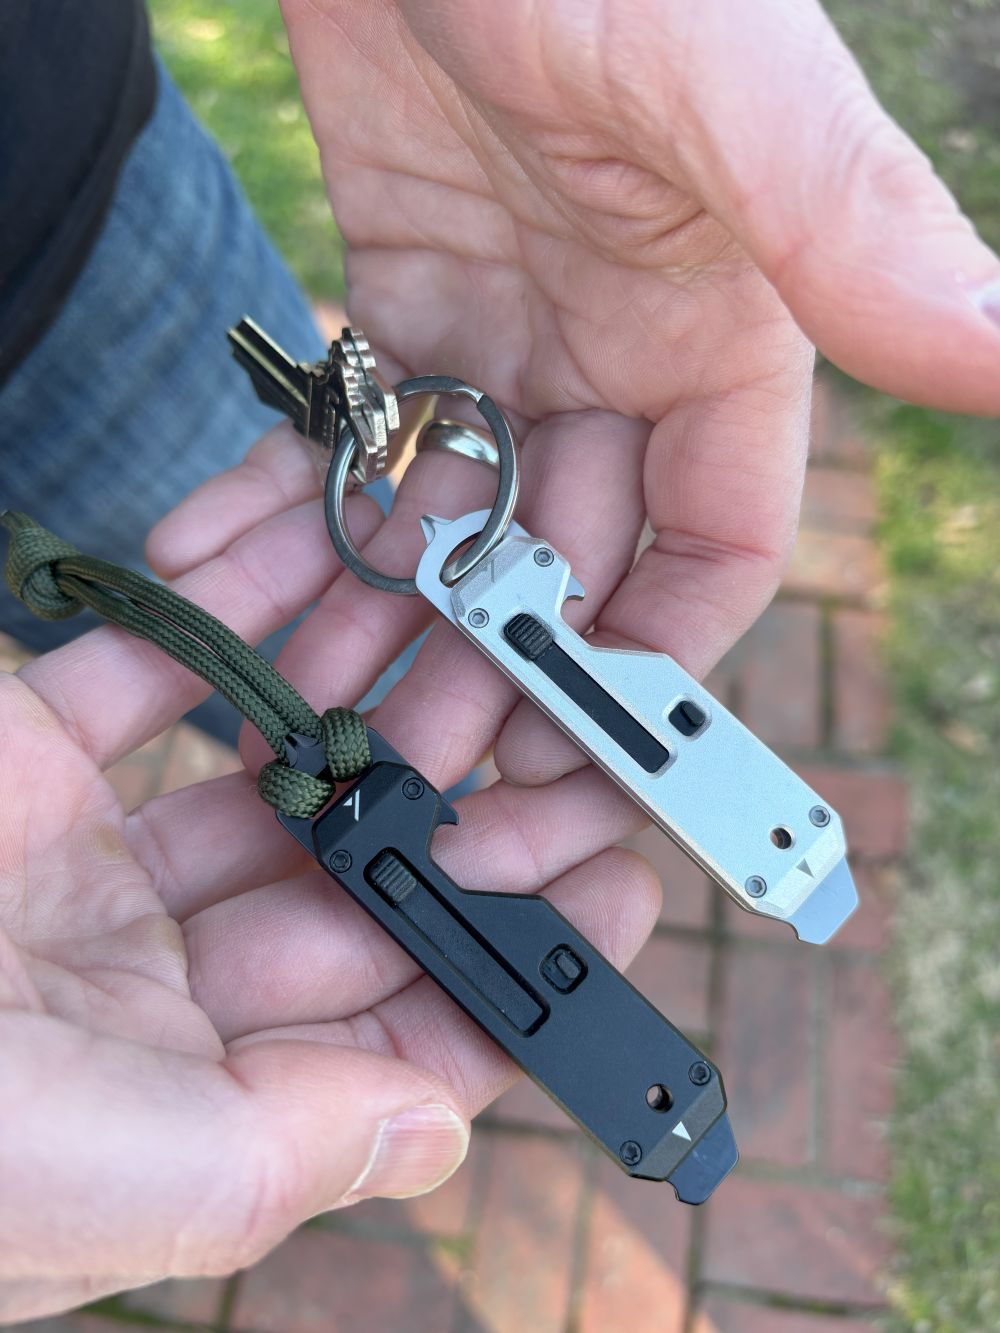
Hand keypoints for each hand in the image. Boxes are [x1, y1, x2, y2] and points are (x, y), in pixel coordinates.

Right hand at [0, 499, 657, 1321]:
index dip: (513, 957)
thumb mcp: (95, 1184)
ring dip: (373, 676)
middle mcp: (144, 982)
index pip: (387, 1029)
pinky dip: (237, 603)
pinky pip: (155, 662)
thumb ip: (279, 1154)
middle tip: (575, 714)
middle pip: (353, 872)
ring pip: (270, 753)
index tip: (622, 882)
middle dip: (469, 788)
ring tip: (479, 604)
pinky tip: (328, 549)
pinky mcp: (22, 754)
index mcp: (176, 1105)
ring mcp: (82, 858)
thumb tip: (433, 1131)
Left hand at [154, 0, 999, 805]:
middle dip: (489, 672)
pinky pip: (355, 442)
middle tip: (407, 761)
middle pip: (564, 568)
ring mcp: (507, 340)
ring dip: (378, 621)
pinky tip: (223, 580)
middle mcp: (621, 363)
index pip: (715, 556)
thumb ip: (850, 236)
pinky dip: (291, 513)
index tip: (577, 752)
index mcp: (724, 346)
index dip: (653, 665)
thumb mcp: (725, 92)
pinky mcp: (401, 306)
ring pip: (452, 528)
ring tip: (300, 703)